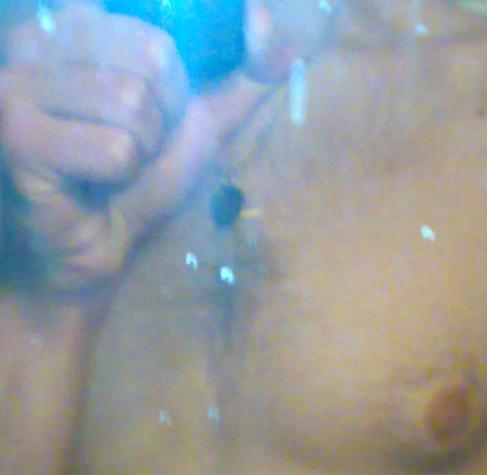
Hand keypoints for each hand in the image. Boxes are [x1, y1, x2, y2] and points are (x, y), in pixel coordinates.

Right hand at [0, 0, 287, 291]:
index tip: (191, 92)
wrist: (79, 262)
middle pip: (154, 57)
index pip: (159, 18)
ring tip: (107, 175)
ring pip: (134, 106)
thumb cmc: (126, 192)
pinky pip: (116, 150)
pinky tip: (86, 191)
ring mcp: (15, 80)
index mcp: (74, 21)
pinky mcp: (16, 133)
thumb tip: (283, 47)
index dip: (193, 65)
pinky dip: (119, 182)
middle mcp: (34, 36)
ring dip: (141, 157)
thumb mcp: (193, 130)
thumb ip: (237, 85)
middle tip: (128, 156)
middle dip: (164, 123)